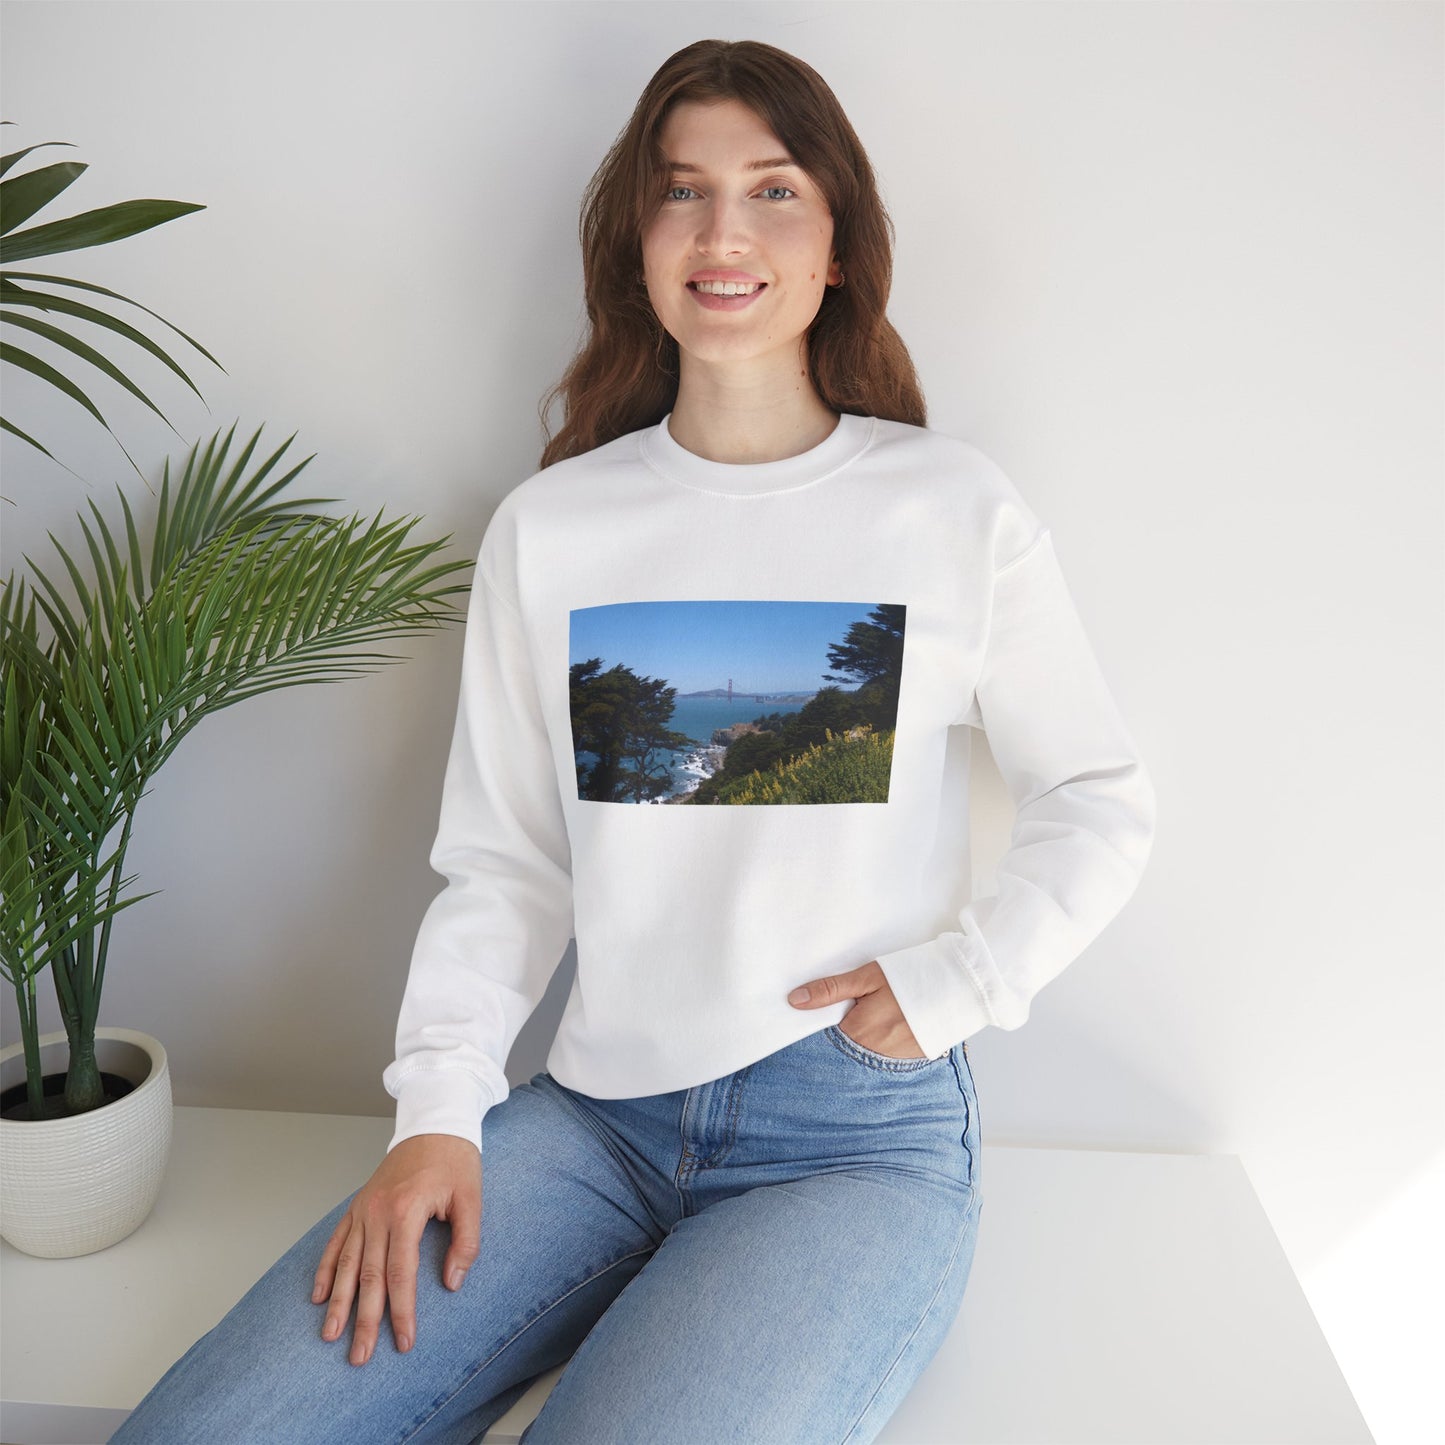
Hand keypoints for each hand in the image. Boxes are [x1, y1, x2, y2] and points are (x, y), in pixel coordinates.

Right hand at [312, 1132, 480, 1365]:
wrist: (434, 1123)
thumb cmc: (455, 1160)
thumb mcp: (471, 1198)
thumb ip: (466, 1242)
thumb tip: (451, 1283)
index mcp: (406, 1211)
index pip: (400, 1273)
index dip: (401, 1311)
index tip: (403, 1341)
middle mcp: (378, 1213)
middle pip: (368, 1276)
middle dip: (363, 1319)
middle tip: (359, 1356)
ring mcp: (364, 1209)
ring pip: (345, 1263)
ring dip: (337, 1302)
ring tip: (330, 1336)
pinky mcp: (358, 1206)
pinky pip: (336, 1241)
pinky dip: (325, 1269)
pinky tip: (318, 1295)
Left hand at [787, 959, 925, 1058]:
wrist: (958, 989)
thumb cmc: (911, 978)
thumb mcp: (868, 978)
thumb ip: (831, 990)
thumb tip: (795, 1000)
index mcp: (858, 1032)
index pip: (823, 1039)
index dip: (817, 1027)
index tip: (813, 1016)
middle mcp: (872, 1054)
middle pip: (842, 1050)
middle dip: (838, 1037)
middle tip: (851, 1015)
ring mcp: (892, 1061)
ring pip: (862, 1055)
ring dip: (860, 1043)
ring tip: (872, 1020)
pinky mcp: (909, 1062)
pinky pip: (883, 1059)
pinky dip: (879, 1047)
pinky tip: (886, 1029)